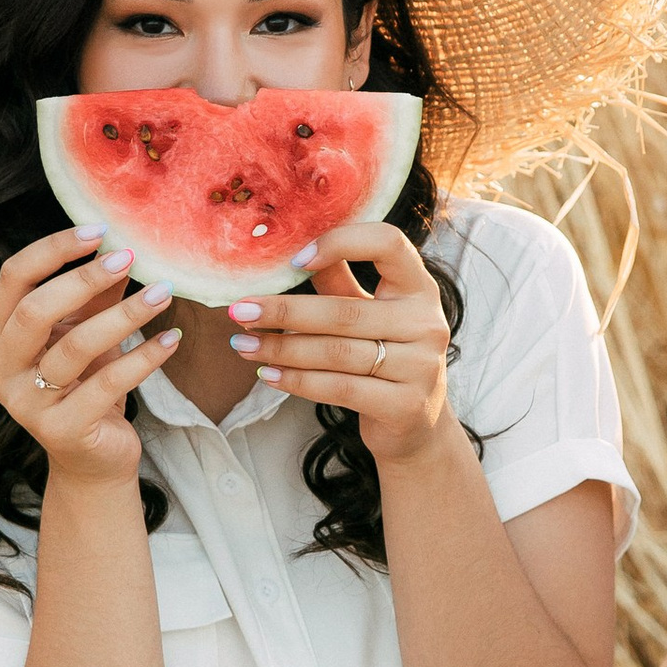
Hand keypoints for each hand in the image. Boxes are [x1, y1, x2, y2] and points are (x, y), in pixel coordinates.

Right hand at [0, 226, 176, 483]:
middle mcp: (2, 370)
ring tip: (163, 293)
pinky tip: (170, 338)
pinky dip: (143, 357)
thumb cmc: (87, 385)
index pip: (13, 279)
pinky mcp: (62, 431)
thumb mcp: (87, 331)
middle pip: (33, 311)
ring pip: (74, 347)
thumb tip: (122, 242)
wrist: (94, 459)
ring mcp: (27, 405)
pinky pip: (106, 385)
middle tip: (129, 257)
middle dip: (83, 279)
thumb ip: (96, 293)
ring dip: (124, 315)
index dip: (53, 250)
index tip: (99, 230)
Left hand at [223, 218, 451, 465]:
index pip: (388, 243)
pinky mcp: (405, 405)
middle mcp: (427, 323)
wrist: (416, 424)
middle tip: (239, 312)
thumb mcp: (368, 312)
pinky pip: (339, 388)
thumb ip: (337, 282)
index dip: (341, 242)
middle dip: (284, 312)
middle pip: (345, 311)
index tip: (294, 259)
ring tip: (243, 346)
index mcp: (419, 288)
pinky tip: (268, 375)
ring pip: (336, 353)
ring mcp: (421, 367)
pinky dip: (298, 381)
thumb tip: (286, 248)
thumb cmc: (385, 354)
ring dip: (281, 349)